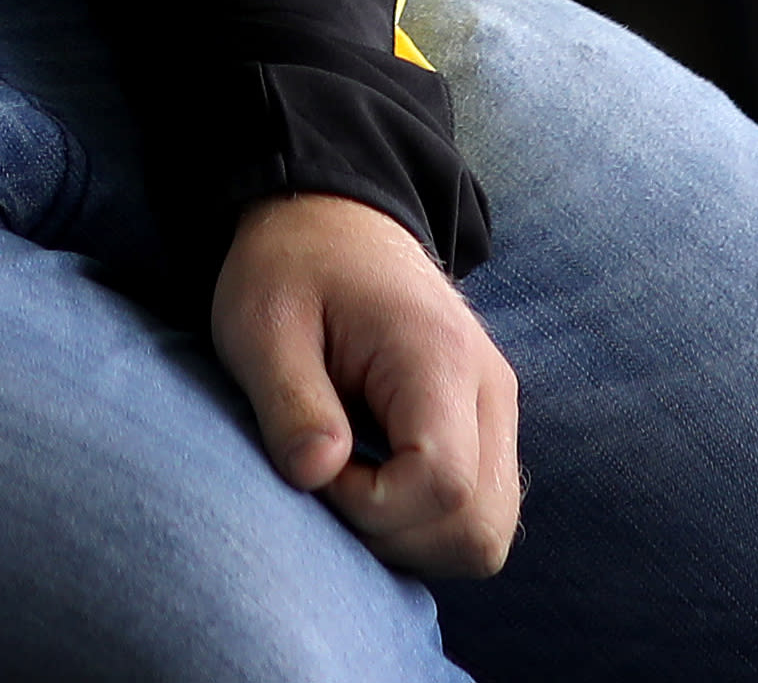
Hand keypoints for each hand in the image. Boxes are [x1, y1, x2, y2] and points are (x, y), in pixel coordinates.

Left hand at [211, 190, 519, 581]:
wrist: (333, 218)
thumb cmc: (290, 266)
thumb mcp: (262, 322)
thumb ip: (289, 400)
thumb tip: (316, 474)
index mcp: (438, 356)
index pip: (442, 483)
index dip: (371, 506)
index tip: (315, 465)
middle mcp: (488, 388)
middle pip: (480, 527)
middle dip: (396, 537)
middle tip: (331, 486)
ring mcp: (495, 409)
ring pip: (487, 534)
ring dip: (414, 539)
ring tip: (350, 487)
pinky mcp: (484, 425)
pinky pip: (479, 511)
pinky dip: (428, 526)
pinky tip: (374, 486)